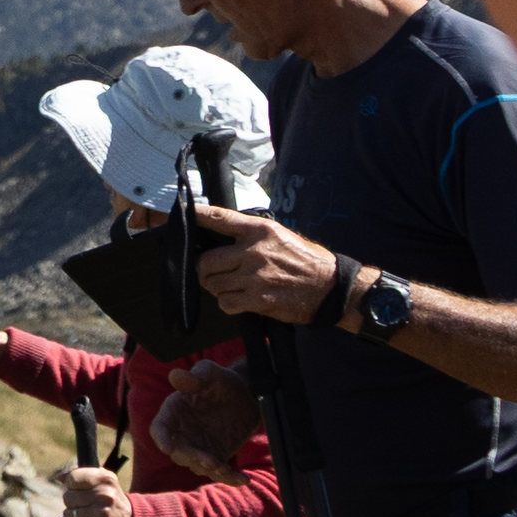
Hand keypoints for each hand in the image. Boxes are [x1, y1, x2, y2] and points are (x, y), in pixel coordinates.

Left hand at [57, 465, 138, 516]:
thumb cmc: (110, 496)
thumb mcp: (101, 479)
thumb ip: (79, 473)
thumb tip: (58, 477)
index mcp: (105, 478)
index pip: (72, 478)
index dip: (71, 485)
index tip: (78, 489)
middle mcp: (104, 494)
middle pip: (68, 497)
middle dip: (71, 502)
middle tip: (83, 504)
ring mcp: (102, 513)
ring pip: (69, 514)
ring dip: (73, 516)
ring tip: (85, 515)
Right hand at [152, 360, 261, 477]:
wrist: (246, 396)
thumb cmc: (223, 381)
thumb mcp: (211, 373)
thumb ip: (196, 376)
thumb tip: (176, 375)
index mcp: (174, 412)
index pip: (161, 428)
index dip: (162, 438)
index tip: (168, 447)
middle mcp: (183, 433)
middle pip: (179, 453)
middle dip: (193, 458)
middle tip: (211, 461)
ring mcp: (198, 447)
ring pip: (198, 466)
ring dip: (211, 470)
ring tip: (227, 469)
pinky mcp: (216, 457)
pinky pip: (219, 473)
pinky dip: (230, 478)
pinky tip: (243, 478)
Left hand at [179, 208, 344, 327]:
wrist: (331, 287)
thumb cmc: (307, 260)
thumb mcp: (282, 236)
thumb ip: (253, 235)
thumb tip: (224, 236)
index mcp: (260, 231)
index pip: (221, 218)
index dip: (199, 216)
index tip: (186, 213)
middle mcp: (254, 252)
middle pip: (206, 260)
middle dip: (204, 269)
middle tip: (212, 273)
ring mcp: (255, 276)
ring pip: (213, 283)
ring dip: (217, 287)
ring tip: (230, 287)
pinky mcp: (258, 299)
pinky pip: (226, 303)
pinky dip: (228, 303)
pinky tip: (239, 300)